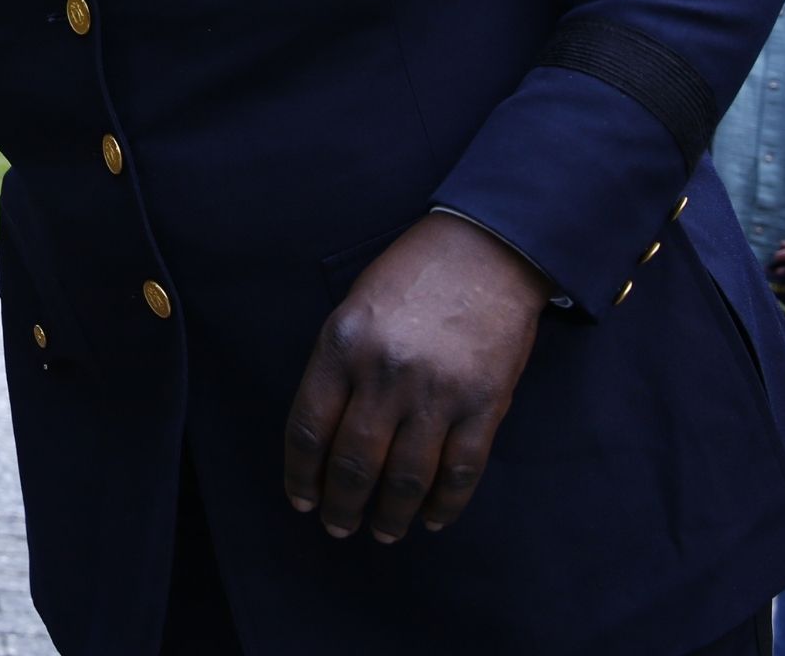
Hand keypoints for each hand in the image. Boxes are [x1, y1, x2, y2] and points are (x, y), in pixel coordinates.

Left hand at [282, 211, 549, 544]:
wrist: (485, 252)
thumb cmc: (409, 278)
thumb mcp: (353, 310)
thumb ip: (337, 367)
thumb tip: (321, 436)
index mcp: (343, 345)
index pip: (308, 426)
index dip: (300, 473)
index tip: (300, 500)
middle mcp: (386, 372)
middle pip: (354, 462)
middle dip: (341, 504)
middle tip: (337, 527)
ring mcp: (437, 391)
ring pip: (406, 478)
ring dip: (391, 516)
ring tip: (383, 533)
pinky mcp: (484, 404)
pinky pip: (461, 471)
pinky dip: (444, 505)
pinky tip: (431, 519)